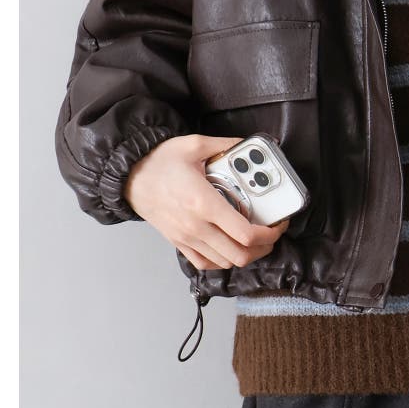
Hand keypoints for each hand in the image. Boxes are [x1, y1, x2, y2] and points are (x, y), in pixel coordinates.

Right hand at [123, 134, 289, 269]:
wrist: (129, 175)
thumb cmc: (159, 161)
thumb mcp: (195, 145)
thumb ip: (226, 145)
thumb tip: (250, 143)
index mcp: (204, 203)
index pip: (244, 233)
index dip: (269, 234)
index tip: (278, 224)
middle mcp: (196, 226)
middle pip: (239, 255)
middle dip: (264, 248)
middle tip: (272, 234)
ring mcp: (186, 238)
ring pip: (225, 262)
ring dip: (246, 255)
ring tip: (256, 240)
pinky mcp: (178, 242)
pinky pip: (205, 263)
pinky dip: (223, 261)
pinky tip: (231, 248)